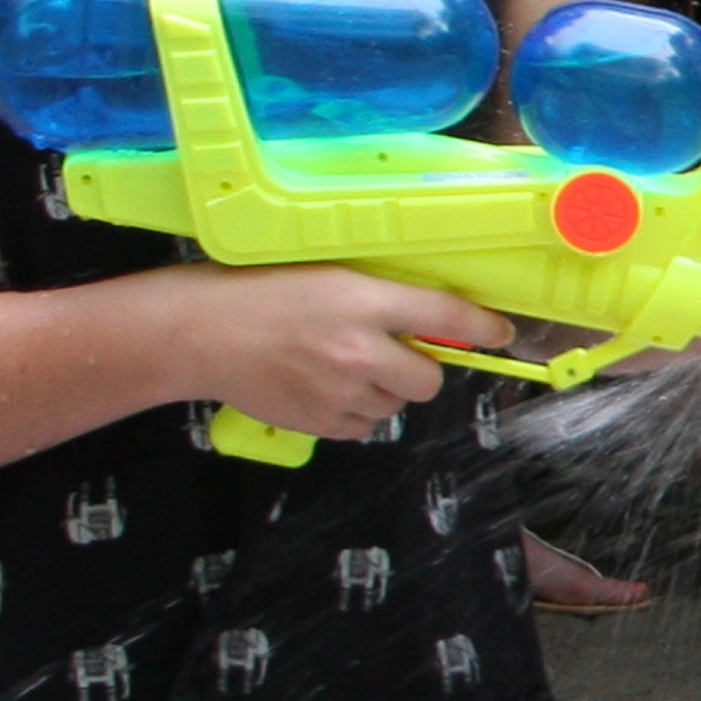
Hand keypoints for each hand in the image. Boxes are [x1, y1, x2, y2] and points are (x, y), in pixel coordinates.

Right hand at [179, 266, 504, 445]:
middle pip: (429, 379)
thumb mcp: (325, 275)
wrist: (198, 334)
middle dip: (417, 368)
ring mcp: (340, 392)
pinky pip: (363, 426)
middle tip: (389, 352)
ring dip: (382, 389)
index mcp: (362, 301)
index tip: (501, 332)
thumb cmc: (257, 291)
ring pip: (395, 404)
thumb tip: (423, 316)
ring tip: (338, 365)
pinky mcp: (321, 422)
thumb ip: (376, 296)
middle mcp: (359, 351)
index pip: (444, 315)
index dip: (482, 326)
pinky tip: (322, 386)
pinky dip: (353, 411)